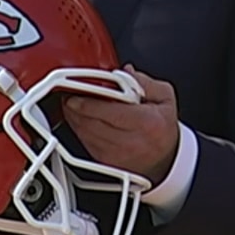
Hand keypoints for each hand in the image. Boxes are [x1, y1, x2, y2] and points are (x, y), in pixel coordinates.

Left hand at [62, 66, 179, 184]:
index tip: (76, 94)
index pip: (111, 112)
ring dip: (74, 118)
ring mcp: (118, 155)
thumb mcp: (165, 98)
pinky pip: (86, 143)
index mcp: (148, 122)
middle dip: (76, 108)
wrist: (165, 159)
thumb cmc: (162, 128)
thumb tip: (126, 72)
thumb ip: (144, 81)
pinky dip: (79, 130)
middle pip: (93, 123)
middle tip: (68, 95)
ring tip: (70, 106)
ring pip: (86, 134)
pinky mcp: (107, 162)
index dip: (89, 103)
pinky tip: (78, 119)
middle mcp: (132, 141)